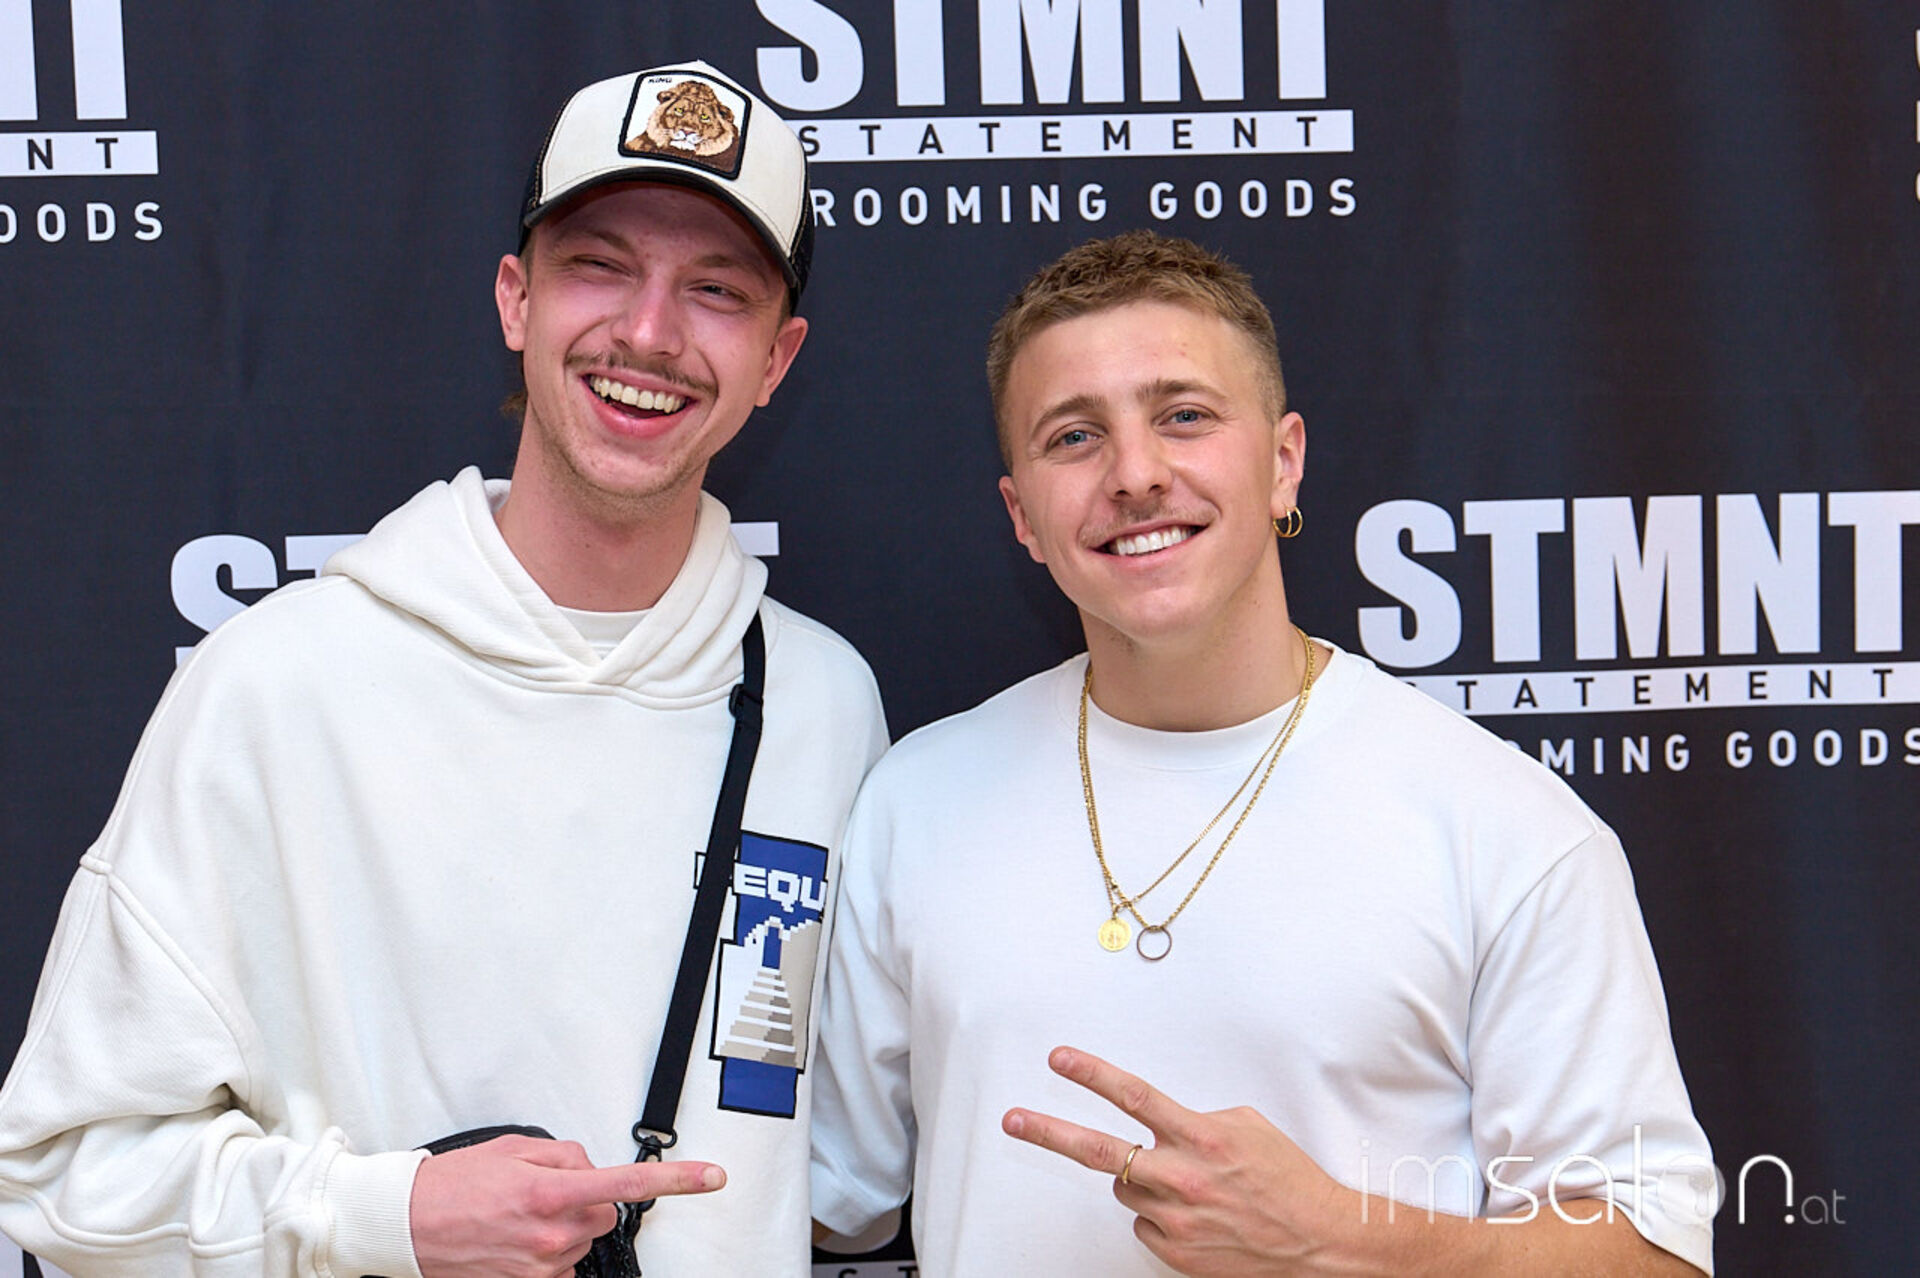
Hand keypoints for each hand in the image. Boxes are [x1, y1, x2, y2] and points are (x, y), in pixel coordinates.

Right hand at [410, 1132, 724, 1277]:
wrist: (406, 1226)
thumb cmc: (452, 1186)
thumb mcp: (513, 1150)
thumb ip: (564, 1156)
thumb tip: (591, 1167)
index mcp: (550, 1194)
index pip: (628, 1185)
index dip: (679, 1180)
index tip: (713, 1177)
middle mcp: (551, 1235)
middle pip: (604, 1213)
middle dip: (586, 1199)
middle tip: (542, 1192)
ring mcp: (541, 1267)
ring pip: (582, 1239)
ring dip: (563, 1226)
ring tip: (516, 1216)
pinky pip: (561, 1265)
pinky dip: (548, 1251)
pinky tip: (515, 1240)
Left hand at [1002, 1046, 1357, 1276]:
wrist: (1320, 1242)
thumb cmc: (1289, 1181)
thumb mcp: (1248, 1128)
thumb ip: (1198, 1121)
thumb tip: (1167, 1122)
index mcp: (1201, 1137)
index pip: (1134, 1096)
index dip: (1092, 1075)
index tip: (1060, 1060)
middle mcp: (1182, 1177)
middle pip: (1099, 1150)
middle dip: (1049, 1133)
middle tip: (1014, 1120)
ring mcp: (1175, 1218)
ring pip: (1124, 1187)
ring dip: (1140, 1178)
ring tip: (1182, 1182)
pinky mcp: (1175, 1252)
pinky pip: (1144, 1222)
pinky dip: (1158, 1214)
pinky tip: (1193, 1214)